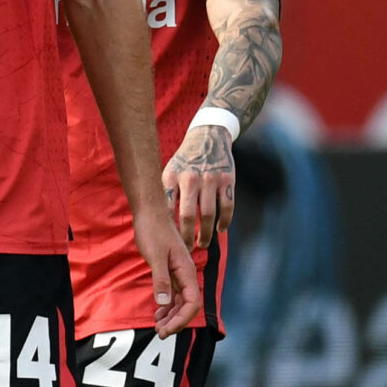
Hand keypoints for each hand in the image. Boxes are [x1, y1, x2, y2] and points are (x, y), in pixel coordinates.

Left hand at [134, 206, 204, 334]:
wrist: (149, 213)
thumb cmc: (153, 230)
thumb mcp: (155, 256)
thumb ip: (161, 280)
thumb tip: (165, 303)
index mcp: (186, 270)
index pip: (192, 303)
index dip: (182, 319)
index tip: (167, 329)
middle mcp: (186, 274)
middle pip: (188, 305)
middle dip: (176, 321)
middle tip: (160, 333)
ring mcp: (179, 273)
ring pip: (181, 301)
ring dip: (171, 316)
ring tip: (158, 326)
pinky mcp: (170, 271)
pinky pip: (174, 294)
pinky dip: (167, 306)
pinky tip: (158, 312)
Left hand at [163, 120, 234, 249]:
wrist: (209, 137)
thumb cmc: (185, 160)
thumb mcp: (170, 171)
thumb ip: (166, 193)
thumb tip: (158, 222)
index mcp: (172, 177)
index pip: (167, 210)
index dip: (168, 230)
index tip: (170, 244)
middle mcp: (191, 178)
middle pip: (187, 216)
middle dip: (187, 237)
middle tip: (187, 249)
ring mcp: (210, 179)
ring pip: (208, 215)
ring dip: (205, 234)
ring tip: (202, 243)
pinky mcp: (227, 180)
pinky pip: (226, 207)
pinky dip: (224, 222)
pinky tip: (220, 230)